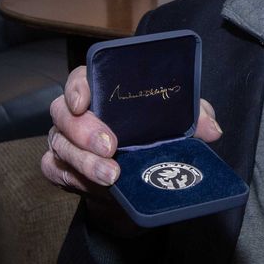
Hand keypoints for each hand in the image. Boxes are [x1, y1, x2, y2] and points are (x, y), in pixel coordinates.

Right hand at [41, 65, 223, 193]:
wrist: (141, 178)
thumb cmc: (155, 136)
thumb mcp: (179, 123)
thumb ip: (194, 117)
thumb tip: (212, 130)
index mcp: (103, 92)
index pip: (82, 78)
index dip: (78, 87)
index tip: (83, 102)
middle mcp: (78, 113)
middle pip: (63, 113)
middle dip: (84, 131)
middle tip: (109, 146)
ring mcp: (65, 140)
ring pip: (58, 145)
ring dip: (83, 162)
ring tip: (110, 175)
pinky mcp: (61, 167)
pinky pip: (52, 170)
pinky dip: (70, 177)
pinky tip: (91, 185)